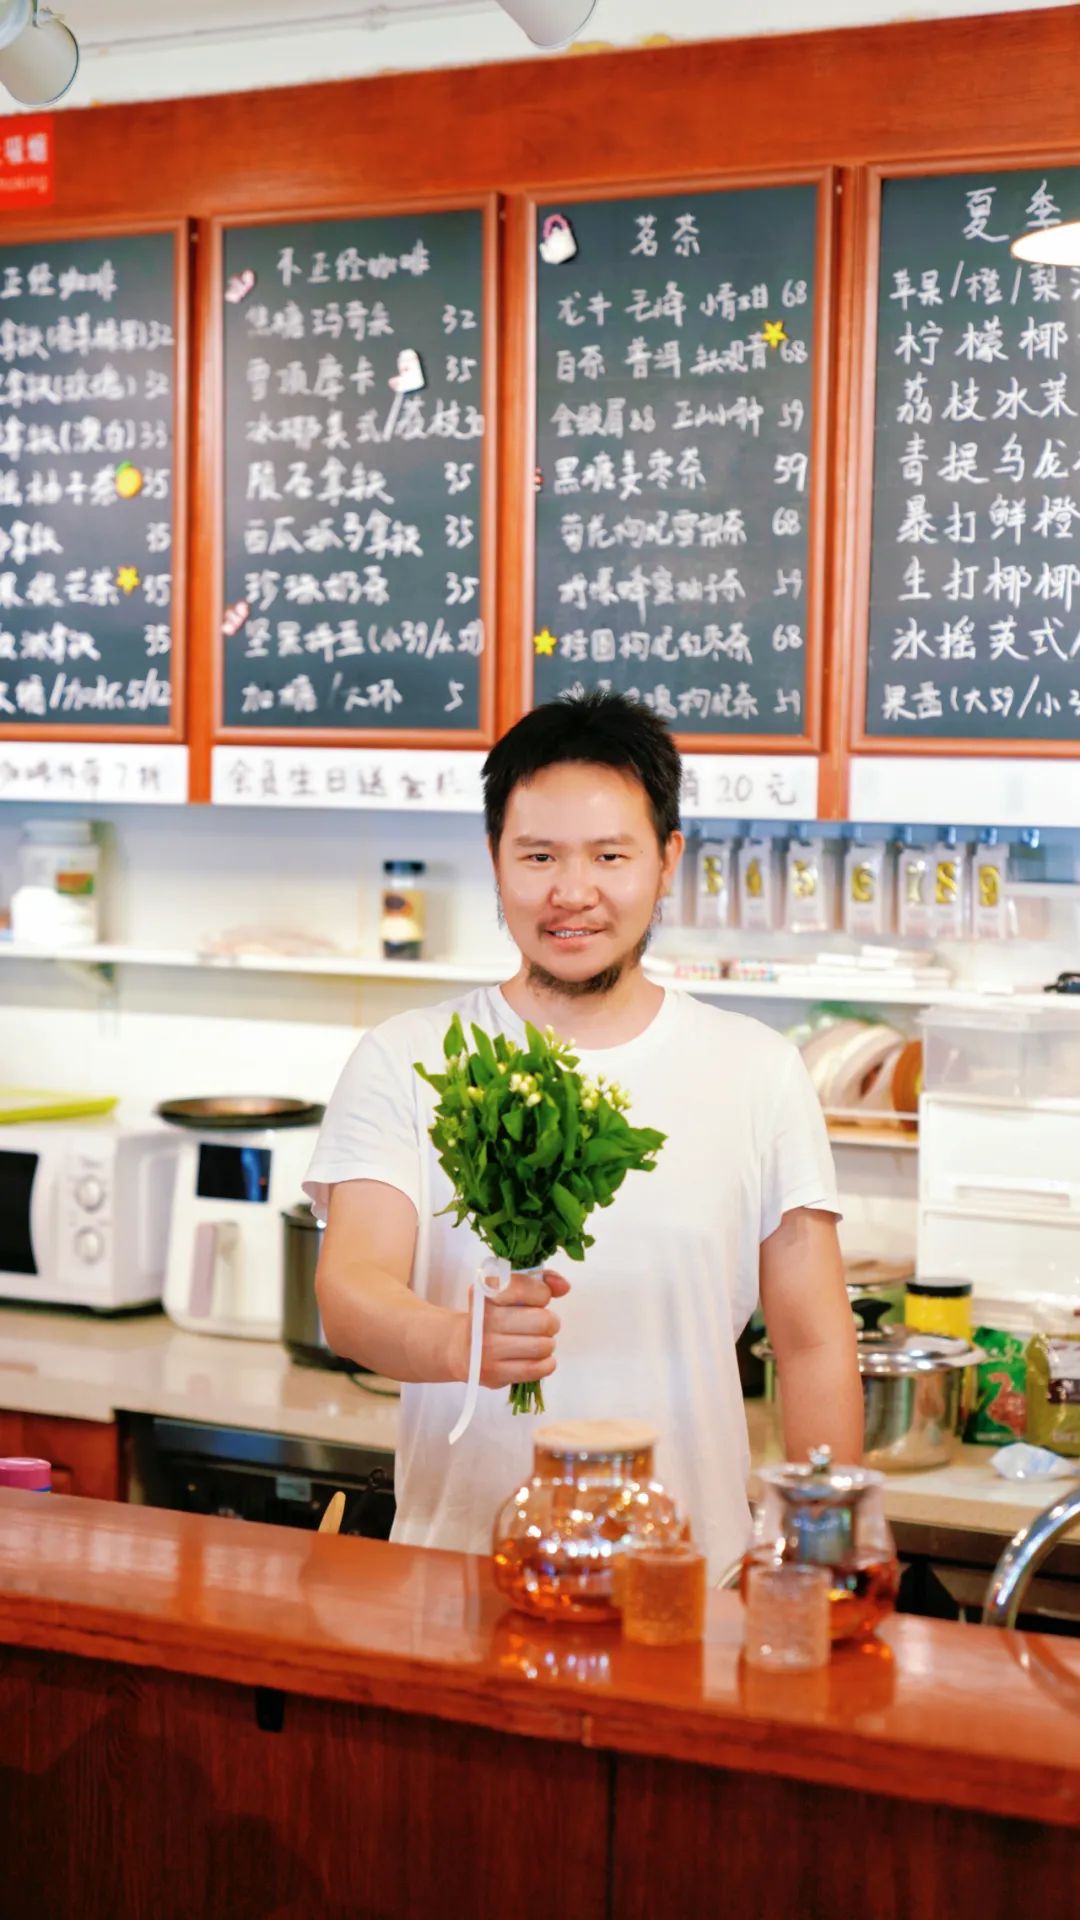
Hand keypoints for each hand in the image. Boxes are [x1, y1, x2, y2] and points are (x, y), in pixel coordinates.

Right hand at [449, 1268, 570, 1389]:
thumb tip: (563, 1286)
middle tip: (542, 1324)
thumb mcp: (509, 1290)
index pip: (524, 1289)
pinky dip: (546, 1363)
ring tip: (537, 1340)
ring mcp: (487, 1349)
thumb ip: (540, 1281)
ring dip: (547, 1343)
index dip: (541, 1293)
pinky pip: (537, 1369)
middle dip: (550, 1322)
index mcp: (485, 1293)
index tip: (540, 1297)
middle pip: (542, 1321)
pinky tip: (538, 1357)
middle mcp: (483, 1320)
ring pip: (543, 1346)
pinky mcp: (494, 1373)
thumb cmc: (494, 1315)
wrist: (462, 1347)